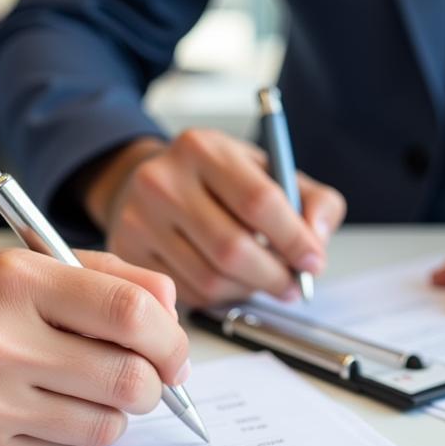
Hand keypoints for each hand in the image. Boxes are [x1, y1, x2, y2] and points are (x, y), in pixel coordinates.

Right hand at [0, 249, 189, 445]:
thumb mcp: (17, 266)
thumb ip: (103, 277)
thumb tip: (172, 310)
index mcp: (16, 282)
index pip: (132, 314)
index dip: (171, 339)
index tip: (173, 353)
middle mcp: (0, 343)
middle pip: (131, 380)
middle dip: (155, 385)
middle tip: (144, 379)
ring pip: (107, 427)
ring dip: (115, 413)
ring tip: (86, 392)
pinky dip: (73, 435)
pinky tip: (43, 411)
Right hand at [82, 131, 346, 306]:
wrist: (149, 183)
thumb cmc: (218, 183)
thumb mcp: (268, 173)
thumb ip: (311, 200)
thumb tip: (317, 240)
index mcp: (203, 149)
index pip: (258, 200)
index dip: (294, 239)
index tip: (314, 262)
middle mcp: (162, 180)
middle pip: (232, 248)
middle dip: (274, 275)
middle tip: (294, 285)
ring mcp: (138, 219)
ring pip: (210, 278)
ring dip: (249, 290)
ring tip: (265, 282)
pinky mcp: (128, 253)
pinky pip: (188, 293)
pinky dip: (220, 297)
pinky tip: (231, 282)